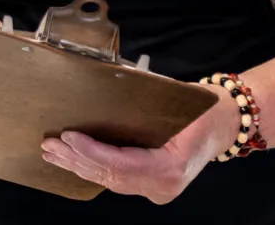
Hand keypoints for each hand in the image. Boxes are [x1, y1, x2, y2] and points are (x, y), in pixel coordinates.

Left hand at [41, 84, 240, 203]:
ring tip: (52, 154)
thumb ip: (141, 104)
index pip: (120, 165)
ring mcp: (157, 189)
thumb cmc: (204, 108)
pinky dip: (92, 169)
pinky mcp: (151, 185)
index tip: (68, 136)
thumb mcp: (177, 102)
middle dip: (76, 159)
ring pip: (109, 181)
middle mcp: (163, 185)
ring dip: (78, 166)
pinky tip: (72, 162)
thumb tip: (103, 84)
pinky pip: (116, 180)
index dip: (91, 152)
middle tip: (49, 145)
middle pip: (110, 175)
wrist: (225, 122)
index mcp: (171, 167)